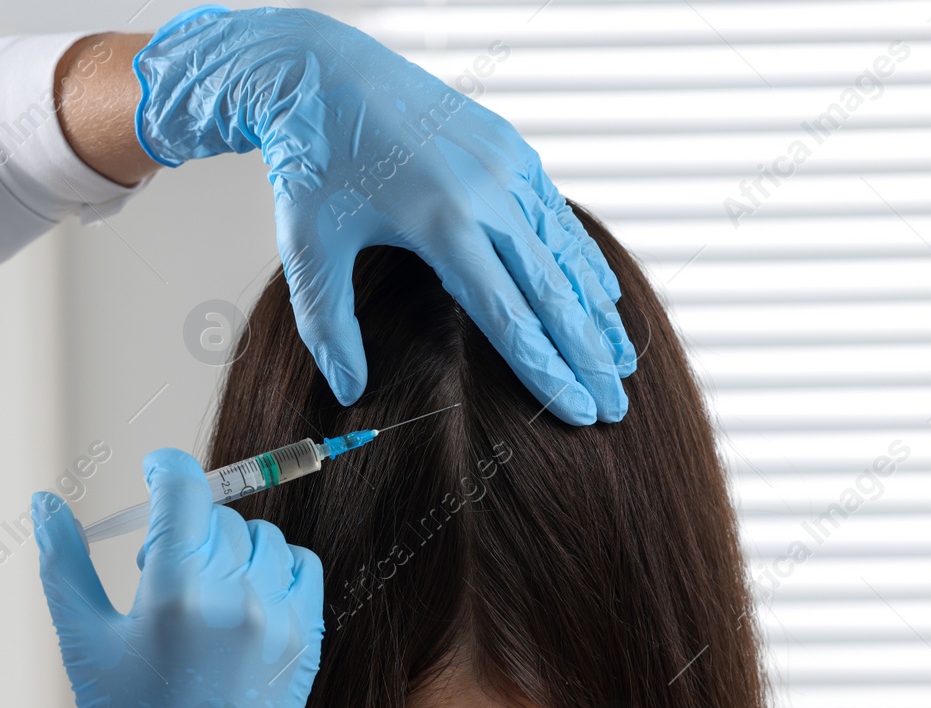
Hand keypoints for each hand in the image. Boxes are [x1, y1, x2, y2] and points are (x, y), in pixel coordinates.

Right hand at [31, 448, 323, 707]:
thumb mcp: (83, 643)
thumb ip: (63, 564)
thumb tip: (44, 503)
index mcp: (176, 594)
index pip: (184, 491)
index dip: (168, 468)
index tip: (158, 469)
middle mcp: (237, 599)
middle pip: (219, 518)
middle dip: (187, 532)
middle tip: (161, 572)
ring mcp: (281, 621)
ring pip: (264, 539)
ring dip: (232, 549)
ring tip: (203, 592)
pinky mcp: (310, 643)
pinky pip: (302, 569)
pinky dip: (276, 570)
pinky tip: (245, 600)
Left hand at [133, 5, 635, 424]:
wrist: (323, 71)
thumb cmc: (312, 162)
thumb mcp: (307, 249)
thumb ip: (328, 326)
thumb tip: (349, 393)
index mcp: (442, 222)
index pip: (510, 317)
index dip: (548, 370)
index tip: (578, 412)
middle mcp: (487, 193)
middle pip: (553, 294)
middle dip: (588, 357)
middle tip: (615, 408)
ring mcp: (506, 166)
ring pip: (567, 256)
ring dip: (598, 315)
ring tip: (624, 365)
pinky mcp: (511, 149)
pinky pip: (559, 219)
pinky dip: (585, 263)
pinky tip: (603, 299)